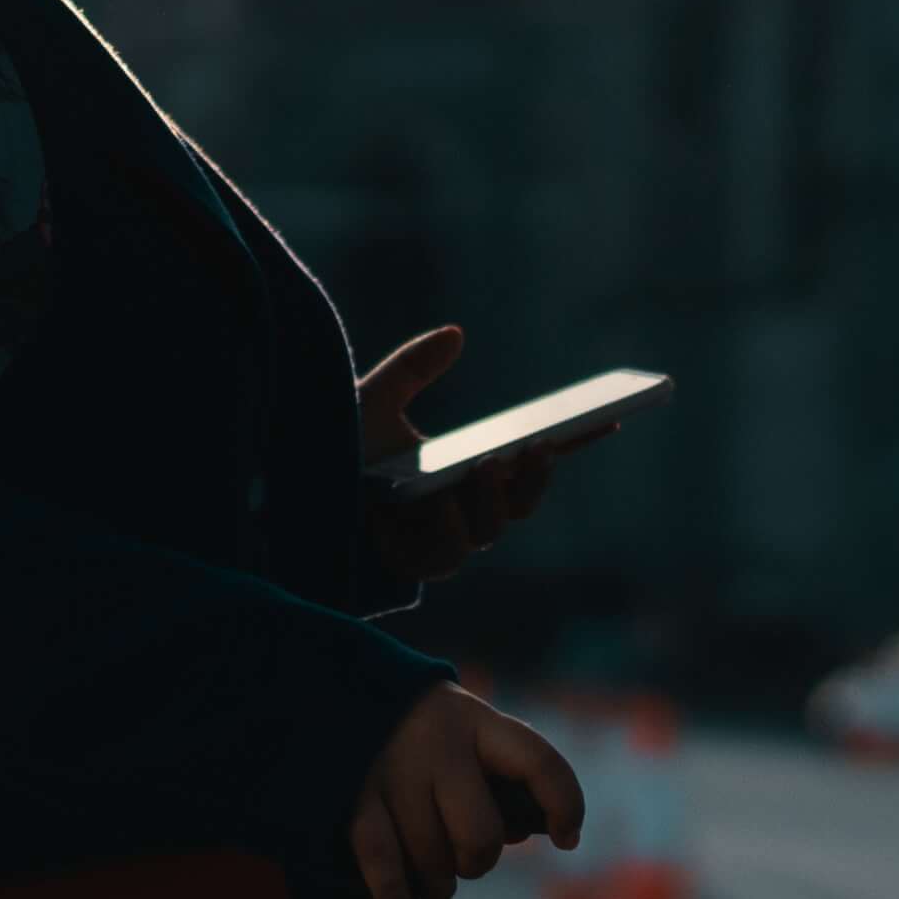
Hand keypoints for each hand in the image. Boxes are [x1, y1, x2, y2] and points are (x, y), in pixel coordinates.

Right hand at [345, 683, 583, 898]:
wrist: (336, 694)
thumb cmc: (422, 735)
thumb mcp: (466, 732)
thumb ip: (498, 775)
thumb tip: (523, 832)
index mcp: (478, 722)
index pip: (540, 764)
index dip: (564, 805)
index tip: (566, 838)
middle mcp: (439, 743)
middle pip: (480, 833)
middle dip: (478, 861)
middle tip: (467, 863)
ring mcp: (393, 769)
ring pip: (432, 856)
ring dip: (437, 885)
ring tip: (434, 887)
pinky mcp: (354, 795)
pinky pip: (381, 859)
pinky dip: (394, 895)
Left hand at [358, 325, 591, 586]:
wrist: (288, 493)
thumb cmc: (336, 452)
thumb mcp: (374, 399)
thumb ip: (413, 368)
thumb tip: (456, 333)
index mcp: (466, 470)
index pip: (532, 459)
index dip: (575, 441)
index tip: (610, 414)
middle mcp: (462, 509)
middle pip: (519, 501)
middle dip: (533, 476)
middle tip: (538, 444)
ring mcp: (440, 540)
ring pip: (488, 530)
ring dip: (492, 499)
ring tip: (488, 465)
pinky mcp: (411, 564)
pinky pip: (443, 557)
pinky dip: (447, 530)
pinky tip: (441, 503)